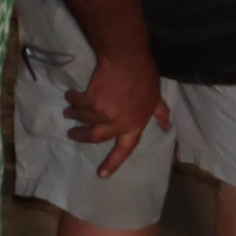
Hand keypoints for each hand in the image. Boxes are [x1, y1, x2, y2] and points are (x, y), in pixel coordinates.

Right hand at [63, 47, 169, 177]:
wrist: (128, 61)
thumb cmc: (145, 78)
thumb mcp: (155, 97)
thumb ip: (159, 113)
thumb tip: (167, 126)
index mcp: (134, 125)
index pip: (125, 148)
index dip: (114, 162)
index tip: (102, 174)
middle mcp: (117, 123)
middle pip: (95, 136)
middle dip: (81, 136)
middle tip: (71, 134)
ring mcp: (102, 114)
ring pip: (84, 119)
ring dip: (74, 115)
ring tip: (68, 112)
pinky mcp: (90, 101)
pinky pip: (78, 103)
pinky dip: (72, 100)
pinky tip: (69, 97)